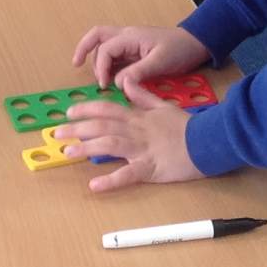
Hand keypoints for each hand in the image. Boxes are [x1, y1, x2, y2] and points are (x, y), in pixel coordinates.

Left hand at [53, 86, 200, 191]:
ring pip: (110, 145)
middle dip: (77, 129)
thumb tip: (125, 81)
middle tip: (57, 134)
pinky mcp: (150, 168)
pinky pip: (128, 175)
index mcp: (138, 117)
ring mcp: (142, 149)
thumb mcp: (163, 106)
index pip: (107, 109)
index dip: (86, 109)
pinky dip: (111, 181)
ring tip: (67, 154)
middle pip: (102, 126)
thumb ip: (142, 95)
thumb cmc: (186, 126)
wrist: (208, 141)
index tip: (69, 112)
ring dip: (86, 149)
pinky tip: (94, 186)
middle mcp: (136, 131)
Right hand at [72, 23, 210, 91]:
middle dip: (84, 50)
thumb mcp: (160, 63)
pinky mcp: (135, 50)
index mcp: (130, 37)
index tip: (105, 85)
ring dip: (97, 60)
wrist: (197, 44)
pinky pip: (115, 54)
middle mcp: (126, 36)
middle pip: (97, 36)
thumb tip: (117, 83)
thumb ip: (137, 72)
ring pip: (104, 45)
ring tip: (100, 80)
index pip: (105, 49)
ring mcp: (130, 42)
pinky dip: (108, 64)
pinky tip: (109, 78)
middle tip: (77, 66)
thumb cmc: (180, 50)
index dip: (101, 67)